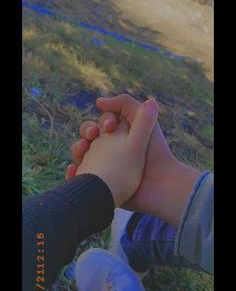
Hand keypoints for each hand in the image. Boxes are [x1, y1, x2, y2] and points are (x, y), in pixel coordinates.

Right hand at [67, 95, 200, 225]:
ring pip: (83, 153)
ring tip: (81, 152)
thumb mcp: (145, 123)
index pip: (105, 121)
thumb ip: (127, 104)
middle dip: (87, 131)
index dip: (105, 120)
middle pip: (91, 134)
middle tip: (91, 137)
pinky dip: (75, 172)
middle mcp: (113, 149)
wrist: (158, 188)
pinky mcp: (100, 183)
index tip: (110, 127)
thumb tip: (99, 102)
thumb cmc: (154, 154)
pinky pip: (81, 176)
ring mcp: (105, 166)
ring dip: (78, 149)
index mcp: (124, 135)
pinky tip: (74, 170)